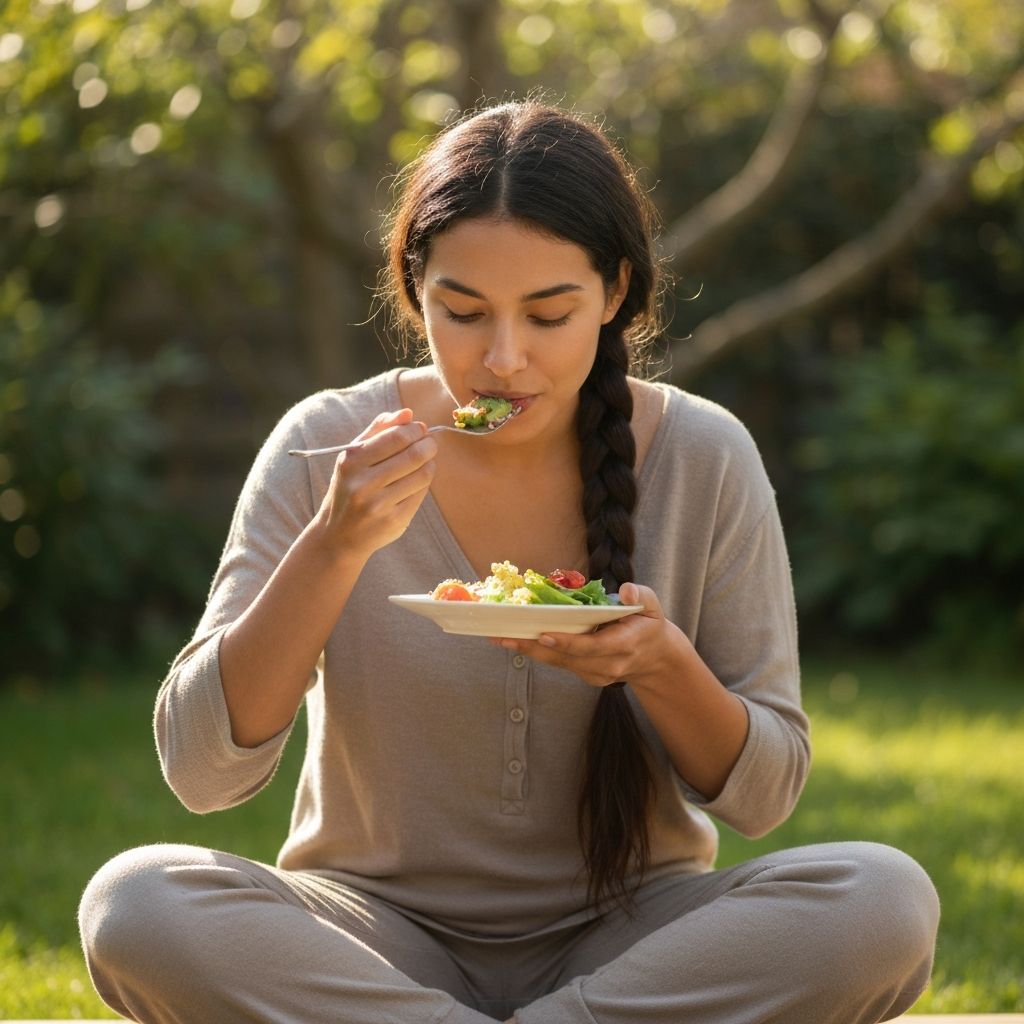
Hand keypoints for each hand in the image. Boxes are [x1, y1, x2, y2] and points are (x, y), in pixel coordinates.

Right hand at [313, 409, 436, 561]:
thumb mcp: (353, 457)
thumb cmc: (348, 488)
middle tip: (430, 443)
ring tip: (426, 460)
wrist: (338, 536)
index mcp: (351, 462)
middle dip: (428, 445)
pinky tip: (418, 480)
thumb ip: (378, 430)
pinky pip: (421, 495)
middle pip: (413, 455)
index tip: (420, 429)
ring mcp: (379, 505)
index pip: (396, 437)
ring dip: (430, 463)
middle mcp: (363, 484)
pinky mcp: (394, 522)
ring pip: (422, 475)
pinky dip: (425, 483)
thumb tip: (408, 413)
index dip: (415, 430)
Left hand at [491, 583, 682, 689]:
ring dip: (528, 651)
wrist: (654, 658)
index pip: (593, 647)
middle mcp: (608, 665)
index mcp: (624, 645)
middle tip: (504, 636)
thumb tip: (626, 591)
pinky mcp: (586, 676)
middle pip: (566, 658)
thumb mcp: (652, 606)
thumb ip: (641, 596)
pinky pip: (559, 663)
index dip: (568, 643)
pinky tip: (514, 640)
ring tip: (499, 637)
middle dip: (534, 647)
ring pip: (558, 663)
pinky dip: (537, 652)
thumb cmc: (647, 624)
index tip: (544, 634)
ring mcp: (596, 674)